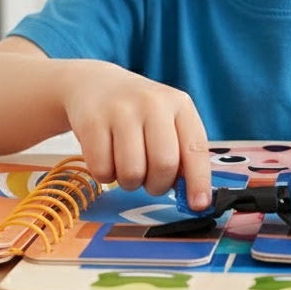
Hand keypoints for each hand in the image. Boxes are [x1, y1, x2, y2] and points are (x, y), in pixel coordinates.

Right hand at [62, 61, 211, 209]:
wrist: (95, 84)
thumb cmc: (138, 113)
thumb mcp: (167, 121)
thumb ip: (182, 154)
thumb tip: (193, 198)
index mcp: (179, 105)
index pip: (195, 148)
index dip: (198, 181)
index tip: (198, 205)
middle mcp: (153, 103)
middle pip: (164, 164)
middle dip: (158, 185)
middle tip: (151, 181)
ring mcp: (121, 110)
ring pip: (132, 172)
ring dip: (130, 183)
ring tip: (127, 167)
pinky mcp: (92, 122)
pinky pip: (102, 170)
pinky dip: (105, 175)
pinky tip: (107, 157)